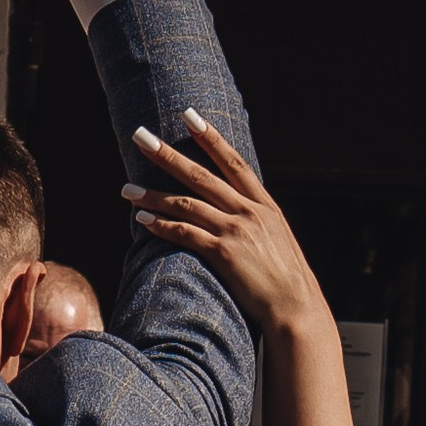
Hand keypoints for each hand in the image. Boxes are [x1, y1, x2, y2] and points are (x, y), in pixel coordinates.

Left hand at [124, 116, 321, 331]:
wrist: (297, 309)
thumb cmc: (288, 284)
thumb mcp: (279, 244)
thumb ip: (258, 225)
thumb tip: (240, 219)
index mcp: (265, 206)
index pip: (233, 162)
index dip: (210, 138)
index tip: (189, 117)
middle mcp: (250, 212)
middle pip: (201, 176)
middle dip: (168, 155)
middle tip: (141, 136)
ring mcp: (237, 231)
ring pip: (187, 204)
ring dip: (153, 195)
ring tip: (128, 189)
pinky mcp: (224, 254)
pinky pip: (186, 234)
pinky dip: (162, 226)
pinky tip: (142, 220)